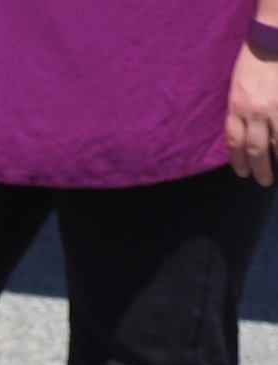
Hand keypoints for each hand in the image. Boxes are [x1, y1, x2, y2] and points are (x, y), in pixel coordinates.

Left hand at [232, 32, 277, 185]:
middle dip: (259, 168)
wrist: (272, 39)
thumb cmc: (252, 61)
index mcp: (236, 108)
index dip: (238, 161)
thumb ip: (240, 111)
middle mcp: (255, 112)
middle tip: (263, 181)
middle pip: (255, 149)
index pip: (235, 143)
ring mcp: (276, 108)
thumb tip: (245, 132)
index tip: (243, 173)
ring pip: (277, 143)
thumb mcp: (236, 88)